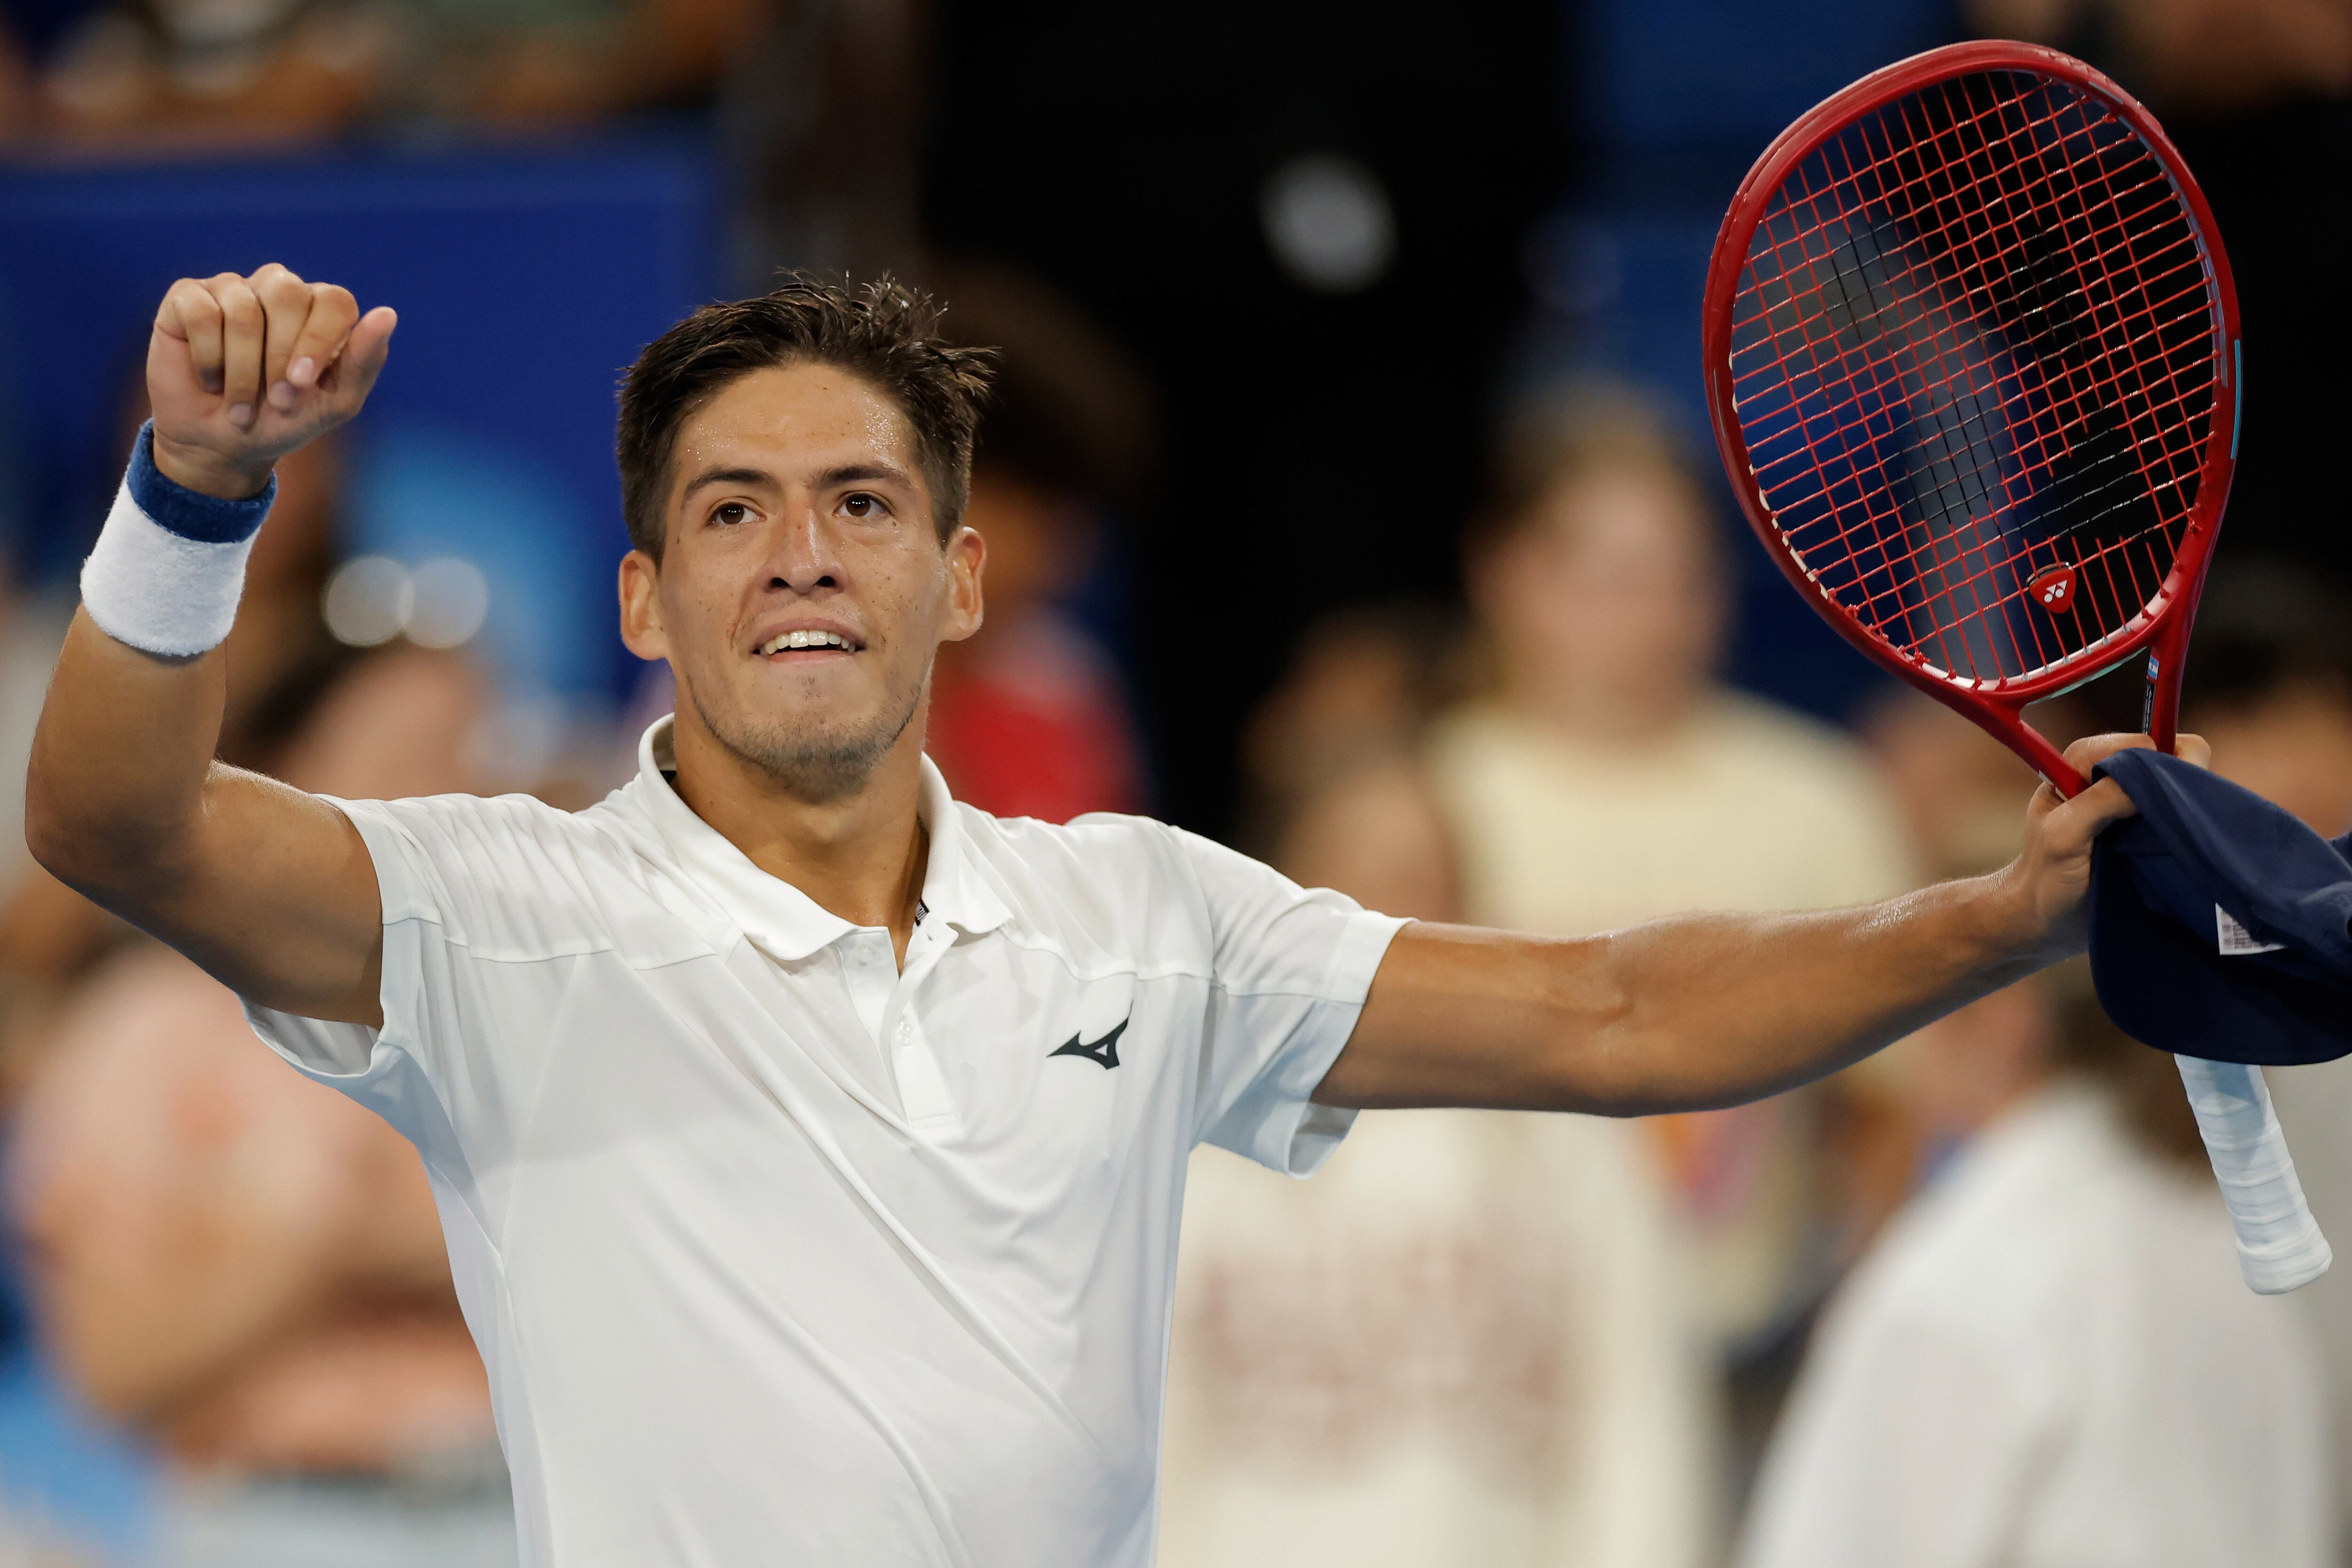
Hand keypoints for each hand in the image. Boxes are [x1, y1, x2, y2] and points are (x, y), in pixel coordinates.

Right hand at [148, 264, 395, 499]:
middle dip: (279, 358)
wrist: (223, 445)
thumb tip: (387, 313)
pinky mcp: (188, 296)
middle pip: (288, 295)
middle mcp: (277, 289)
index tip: (302, 384)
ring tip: (240, 404)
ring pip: (242, 309)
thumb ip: (364, 360)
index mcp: (319, 309)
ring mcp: (231, 287)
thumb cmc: (284, 420)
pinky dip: (208, 358)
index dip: (318, 341)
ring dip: (242, 371)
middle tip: (275, 399)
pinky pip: (202, 312)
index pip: (334, 300)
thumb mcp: (335, 402)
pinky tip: (211, 379)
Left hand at [1997, 729, 2211, 959]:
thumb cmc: (2044, 879)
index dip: (2154, 759)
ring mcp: (2131, 808)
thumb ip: (2099, 801)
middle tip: (2173, 816)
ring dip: (2183, 806)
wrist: (2043, 924)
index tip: (2159, 788)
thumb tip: (2148, 775)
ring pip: (2177, 788)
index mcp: (2082, 767)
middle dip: (2176, 780)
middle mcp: (2109, 781)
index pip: (2135, 742)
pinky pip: (2179, 818)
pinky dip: (2186, 827)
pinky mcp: (2146, 835)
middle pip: (2165, 759)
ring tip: (2178, 835)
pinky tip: (2186, 845)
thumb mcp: (2063, 836)